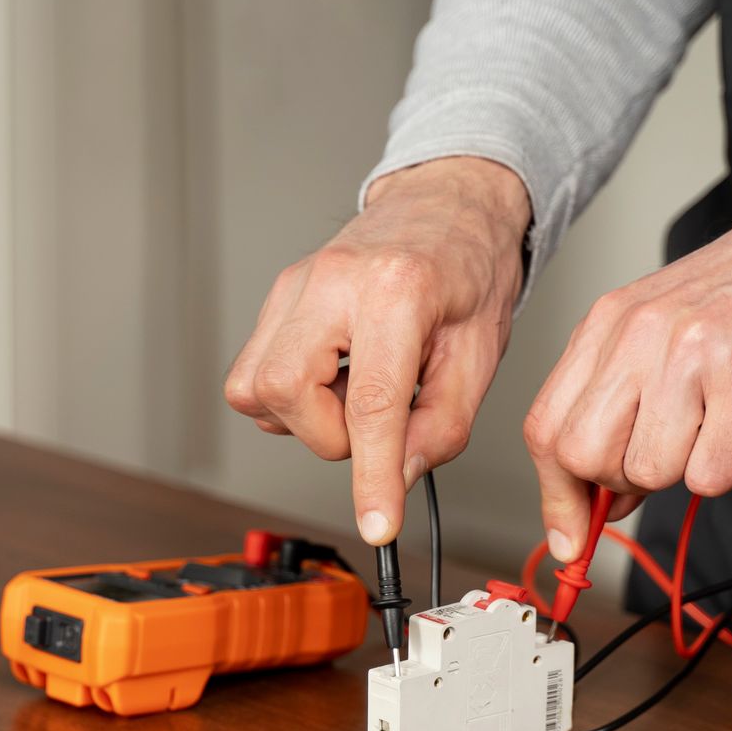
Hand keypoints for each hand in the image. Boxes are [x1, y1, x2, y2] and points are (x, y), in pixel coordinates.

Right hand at [224, 157, 530, 544]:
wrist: (446, 206)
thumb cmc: (467, 270)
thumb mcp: (478, 356)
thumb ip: (440, 427)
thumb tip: (396, 480)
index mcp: (397, 291)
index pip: (371, 404)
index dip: (373, 477)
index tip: (378, 525)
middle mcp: (333, 282)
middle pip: (284, 392)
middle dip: (327, 434)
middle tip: (373, 420)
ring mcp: (295, 286)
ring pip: (253, 389)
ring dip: (304, 417)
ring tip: (352, 393)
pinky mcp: (277, 297)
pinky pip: (252, 374)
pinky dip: (289, 397)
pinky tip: (331, 379)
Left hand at [523, 206, 731, 558]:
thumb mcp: (657, 332)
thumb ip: (615, 405)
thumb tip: (594, 502)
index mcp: (608, 323)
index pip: (546, 427)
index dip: (556, 492)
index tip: (571, 534)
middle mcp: (640, 334)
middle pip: (583, 455)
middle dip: (617, 483)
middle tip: (662, 457)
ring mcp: (692, 356)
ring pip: (648, 471)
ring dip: (680, 470)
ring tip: (712, 423)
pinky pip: (710, 474)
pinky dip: (726, 469)